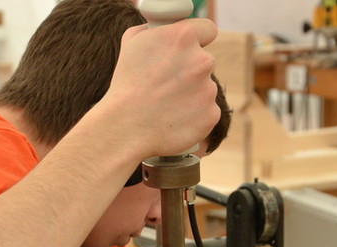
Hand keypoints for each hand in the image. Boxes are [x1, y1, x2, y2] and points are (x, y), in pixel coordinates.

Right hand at [101, 18, 220, 159]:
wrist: (125, 126)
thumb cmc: (125, 84)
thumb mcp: (131, 42)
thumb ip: (154, 29)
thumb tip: (163, 28)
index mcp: (183, 37)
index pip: (207, 29)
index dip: (198, 38)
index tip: (190, 49)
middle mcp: (201, 61)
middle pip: (205, 61)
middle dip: (190, 70)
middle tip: (168, 84)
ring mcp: (209, 90)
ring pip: (205, 88)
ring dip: (192, 94)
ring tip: (166, 105)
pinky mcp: (211, 115)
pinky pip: (206, 111)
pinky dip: (194, 116)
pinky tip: (173, 119)